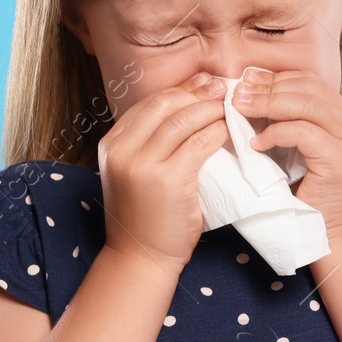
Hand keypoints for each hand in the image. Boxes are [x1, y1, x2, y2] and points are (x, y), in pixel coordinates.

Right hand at [96, 72, 228, 272]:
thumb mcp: (136, 173)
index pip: (149, 103)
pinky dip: (218, 132)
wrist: (141, 257)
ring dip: (211, 109)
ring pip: (183, 119)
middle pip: (165, 103)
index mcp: (112, 144)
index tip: (204, 84)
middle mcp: (121, 149)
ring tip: (229, 108)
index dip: (181, 89)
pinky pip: (199, 143)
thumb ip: (150, 144)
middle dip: (197, 92)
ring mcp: (142, 164)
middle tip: (222, 89)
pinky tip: (228, 131)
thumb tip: (187, 110)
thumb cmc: (146, 217)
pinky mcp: (167, 179)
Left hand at [231, 69, 341, 240]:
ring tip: (240, 110)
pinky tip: (257, 144)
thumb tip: (250, 94)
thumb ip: (288, 122)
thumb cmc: (310, 195)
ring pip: (305, 103)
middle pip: (308, 86)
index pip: (309, 82)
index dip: (275, 78)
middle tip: (236, 94)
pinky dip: (275, 133)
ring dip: (267, 104)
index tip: (245, 81)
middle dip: (267, 87)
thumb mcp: (300, 149)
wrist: (332, 234)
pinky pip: (302, 132)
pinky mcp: (339, 158)